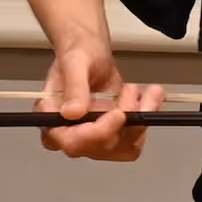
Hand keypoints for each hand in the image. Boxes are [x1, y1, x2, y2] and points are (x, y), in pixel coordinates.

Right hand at [39, 38, 161, 162]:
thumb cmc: (77, 56)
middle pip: (103, 147)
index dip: (99, 133)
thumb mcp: (74, 63)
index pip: (73, 142)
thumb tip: (73, 113)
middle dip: (126, 120)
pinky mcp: (114, 133)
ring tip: (141, 90)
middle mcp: (72, 134)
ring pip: (125, 145)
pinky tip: (149, 96)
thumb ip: (74, 88)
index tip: (118, 114)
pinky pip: (136, 137)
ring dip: (140, 117)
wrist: (91, 54)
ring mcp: (94, 136)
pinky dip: (147, 116)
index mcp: (52, 121)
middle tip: (131, 90)